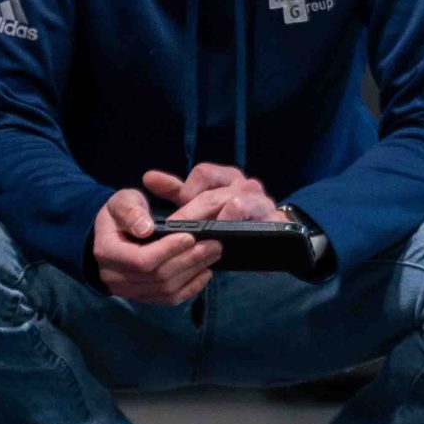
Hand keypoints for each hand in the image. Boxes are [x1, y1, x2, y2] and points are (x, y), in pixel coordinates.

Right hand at [91, 187, 218, 304]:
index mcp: (106, 252)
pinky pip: (169, 299)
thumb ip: (131, 211)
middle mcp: (114, 277)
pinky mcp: (143, 297)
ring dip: (194, 272)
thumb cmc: (122, 214)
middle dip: (189, 260)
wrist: (114, 234)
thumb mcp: (122, 202)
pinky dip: (191, 287)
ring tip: (213, 254)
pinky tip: (205, 272)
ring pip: (166, 289)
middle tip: (214, 245)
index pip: (141, 260)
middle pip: (158, 277)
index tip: (190, 237)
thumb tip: (145, 230)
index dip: (168, 250)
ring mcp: (129, 291)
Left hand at [141, 162, 280, 223]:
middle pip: (216, 195)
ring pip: (240, 204)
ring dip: (222, 221)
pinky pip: (262, 226)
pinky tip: (240, 251)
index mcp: (226, 177)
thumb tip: (149, 177)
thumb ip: (176, 190)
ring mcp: (262, 203)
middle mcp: (246, 186)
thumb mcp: (199, 200)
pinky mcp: (274, 222)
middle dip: (194, 215)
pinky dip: (250, 237)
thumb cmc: (227, 215)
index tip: (174, 217)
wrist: (269, 232)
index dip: (186, 192)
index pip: (204, 173)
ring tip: (209, 237)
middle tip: (177, 234)